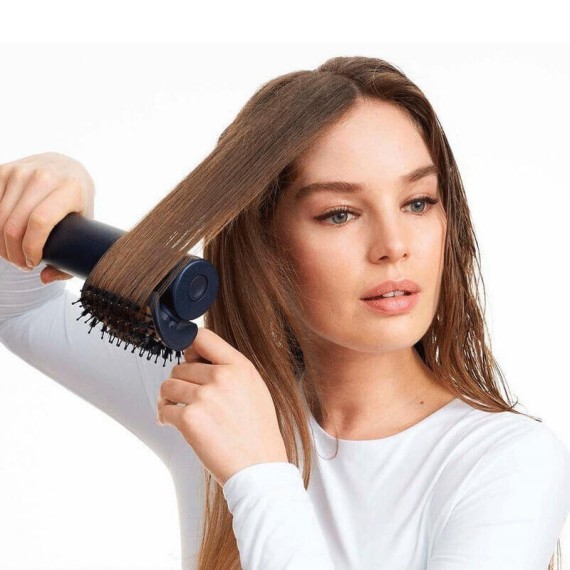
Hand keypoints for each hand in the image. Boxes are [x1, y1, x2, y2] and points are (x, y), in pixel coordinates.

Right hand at [0, 151, 95, 282]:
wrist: (67, 168)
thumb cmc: (77, 203)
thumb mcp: (84, 226)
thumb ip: (71, 255)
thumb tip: (45, 278)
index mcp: (70, 188)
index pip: (40, 222)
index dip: (31, 248)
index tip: (34, 262)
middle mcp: (44, 177)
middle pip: (14, 225)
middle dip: (14, 253)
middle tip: (23, 264)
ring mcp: (21, 171)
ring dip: (1, 245)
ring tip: (14, 254)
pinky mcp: (3, 170)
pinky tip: (4, 238)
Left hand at [156, 327, 288, 486]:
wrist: (259, 467)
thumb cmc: (257, 432)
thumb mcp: (254, 387)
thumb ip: (228, 368)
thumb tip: (193, 357)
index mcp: (239, 366)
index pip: (202, 337)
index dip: (190, 347)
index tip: (188, 358)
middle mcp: (222, 377)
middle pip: (180, 366)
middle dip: (181, 383)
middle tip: (189, 399)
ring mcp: (204, 397)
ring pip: (168, 386)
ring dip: (169, 399)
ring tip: (179, 411)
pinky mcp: (189, 419)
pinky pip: (164, 410)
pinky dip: (165, 417)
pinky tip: (174, 423)